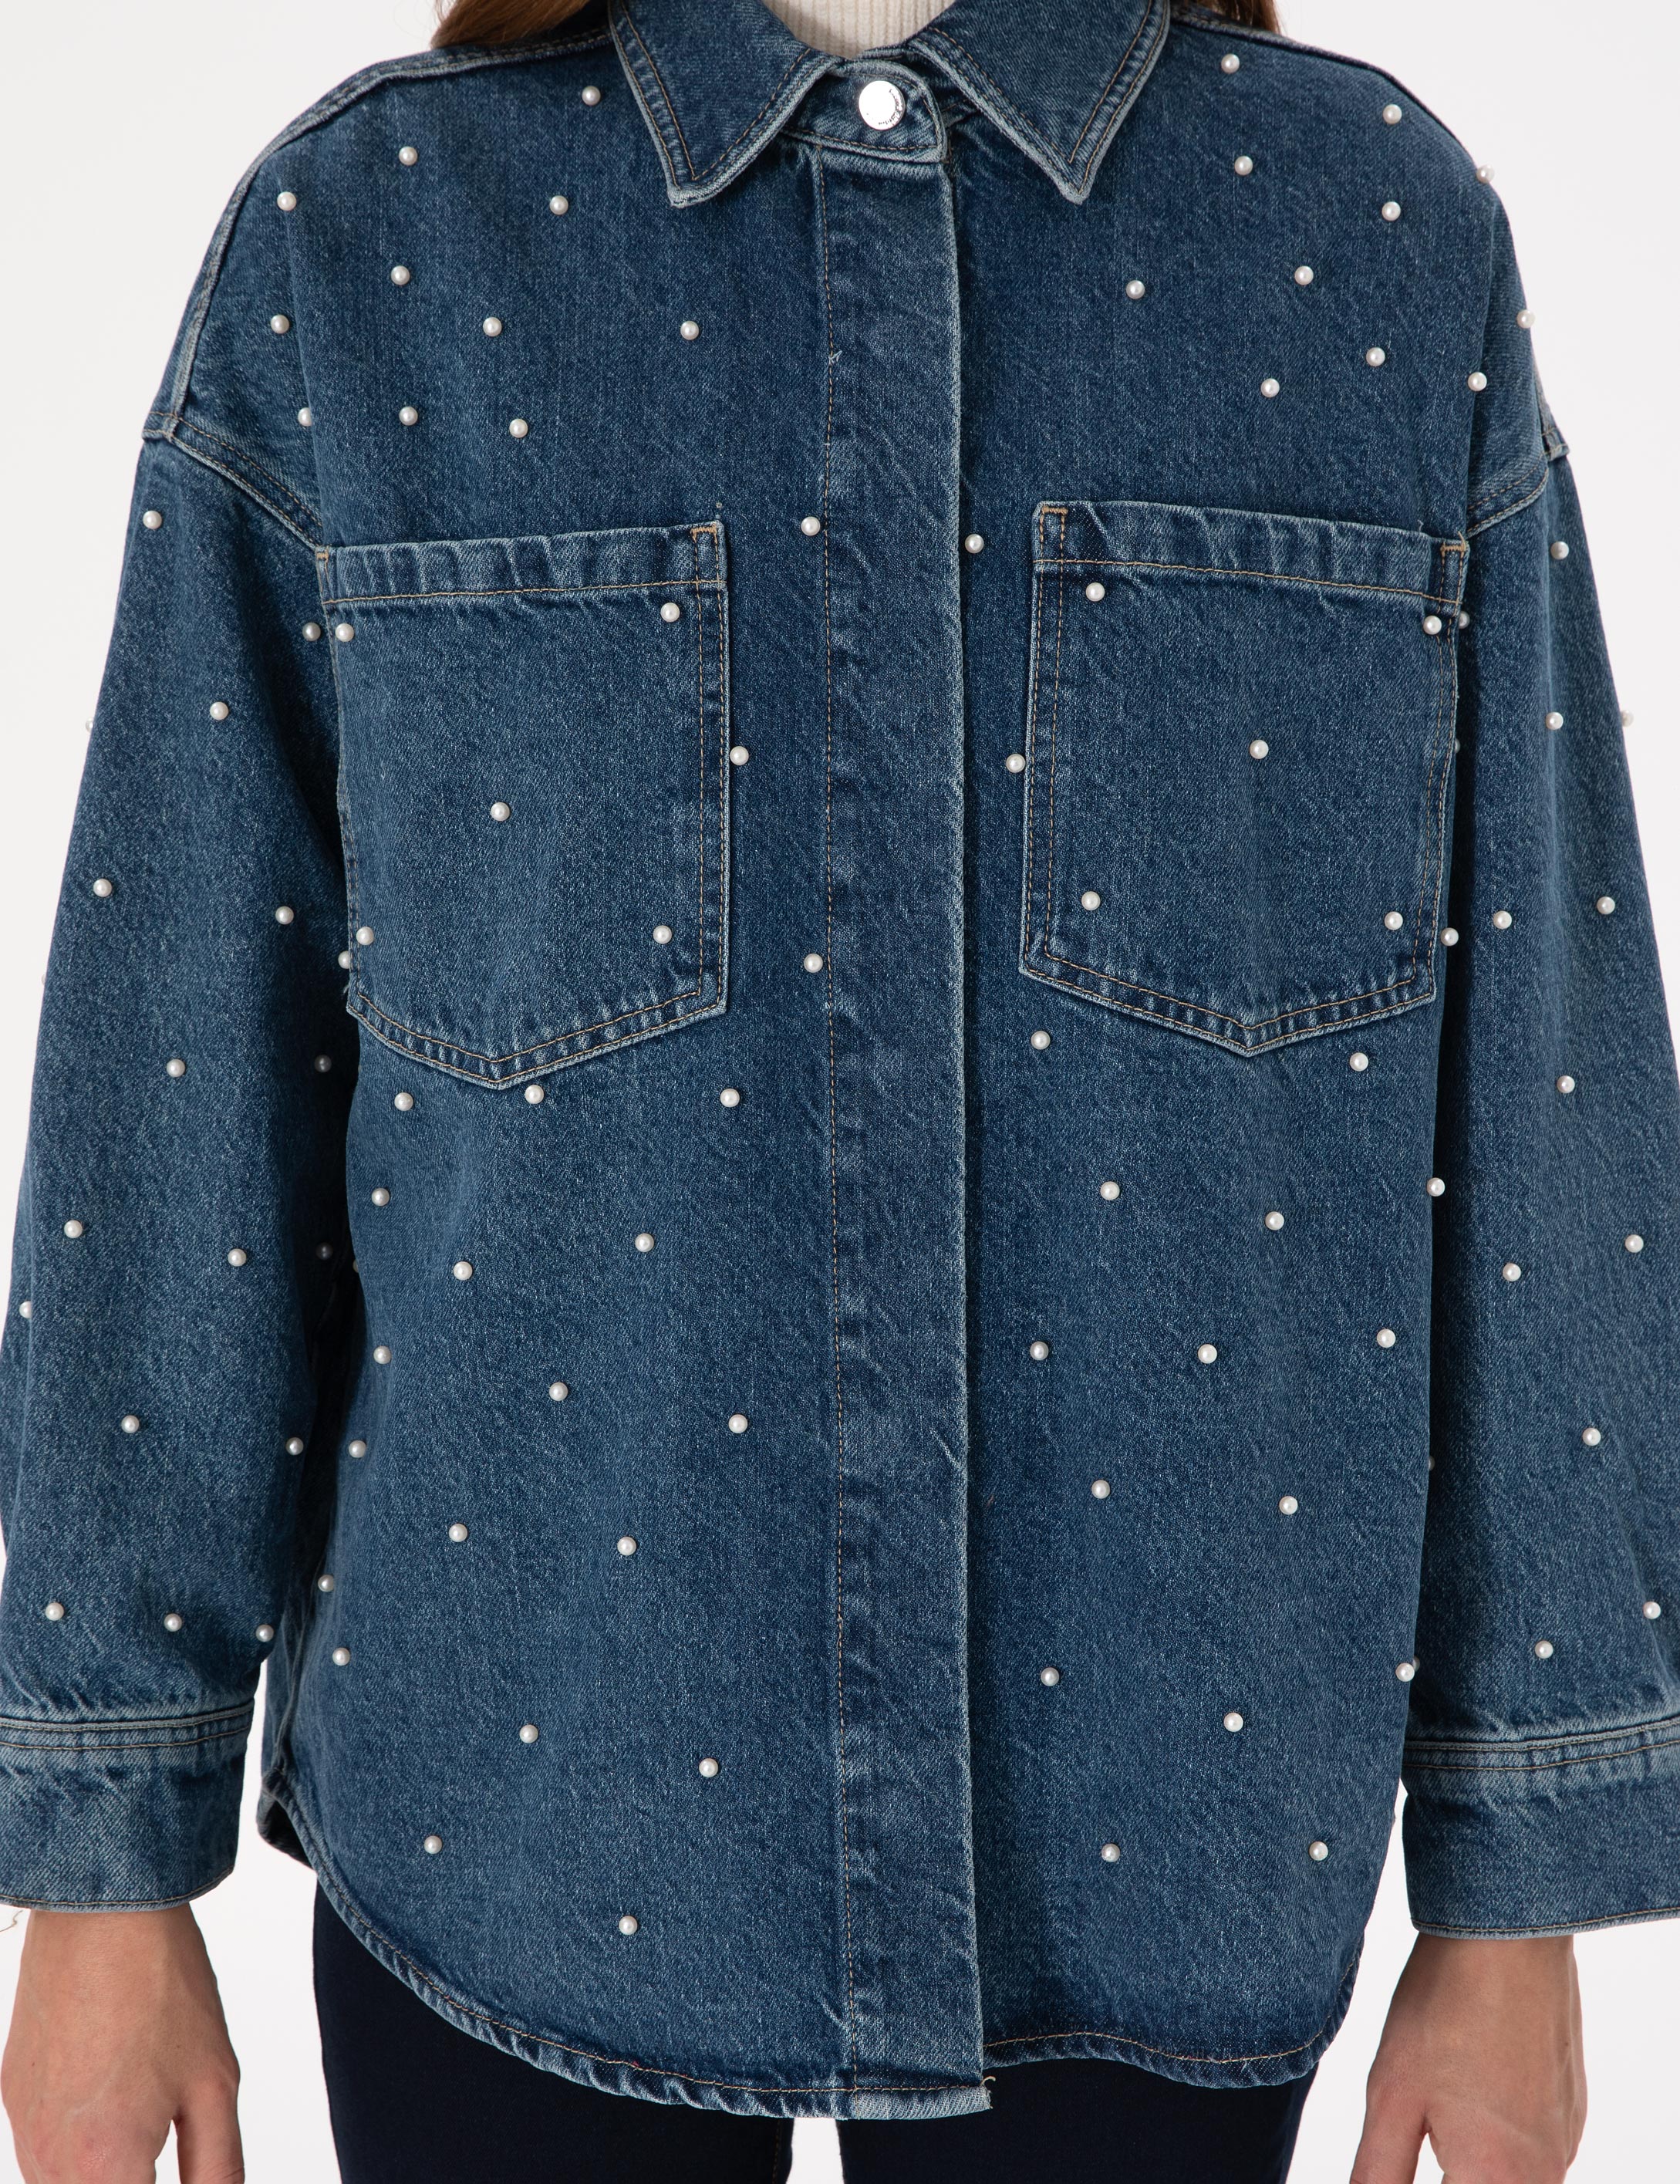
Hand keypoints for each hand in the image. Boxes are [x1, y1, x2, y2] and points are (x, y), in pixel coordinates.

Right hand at [2, 1904, 241, 2182]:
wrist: (100, 1912)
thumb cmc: (161, 1985)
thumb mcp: (214, 2085)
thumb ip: (216, 2169)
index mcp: (104, 2167)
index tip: (189, 2174)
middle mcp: (49, 2160)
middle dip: (136, 2183)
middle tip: (165, 2143)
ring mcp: (22, 2129)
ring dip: (106, 2173)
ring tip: (145, 2129)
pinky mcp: (10, 2098)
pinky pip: (42, 2153)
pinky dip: (78, 2151)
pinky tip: (114, 2105)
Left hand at [1351, 1932, 1585, 2182]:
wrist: (1509, 1934)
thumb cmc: (1446, 2006)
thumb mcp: (1391, 2097)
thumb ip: (1379, 2173)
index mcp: (1497, 2180)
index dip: (1420, 2176)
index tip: (1411, 2137)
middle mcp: (1545, 2173)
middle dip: (1448, 2168)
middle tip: (1423, 2122)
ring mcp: (1565, 2139)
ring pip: (1512, 2176)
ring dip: (1472, 2157)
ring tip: (1442, 2096)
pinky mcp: (1573, 2109)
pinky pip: (1534, 2149)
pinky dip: (1499, 2135)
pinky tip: (1471, 2082)